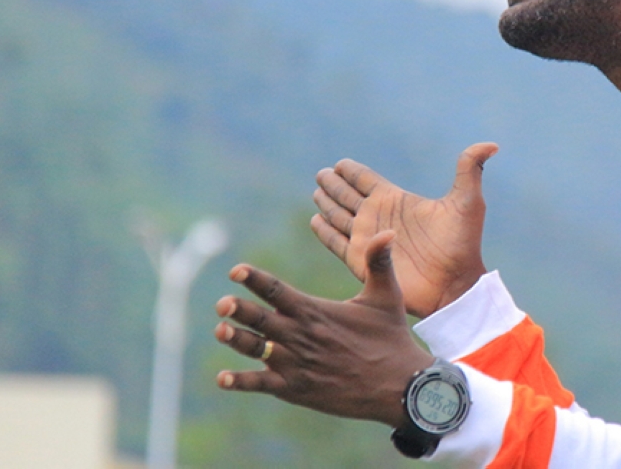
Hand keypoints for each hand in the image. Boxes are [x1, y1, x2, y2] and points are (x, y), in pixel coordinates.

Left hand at [214, 231, 433, 426]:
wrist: (399, 385)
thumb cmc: (392, 338)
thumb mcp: (386, 296)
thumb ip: (379, 262)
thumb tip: (388, 231)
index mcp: (316, 311)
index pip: (278, 291)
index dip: (255, 279)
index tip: (236, 270)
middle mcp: (302, 336)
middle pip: (263, 319)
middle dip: (240, 310)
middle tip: (222, 303)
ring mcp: (297, 364)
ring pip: (258, 350)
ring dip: (237, 340)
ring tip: (220, 330)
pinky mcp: (297, 389)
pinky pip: (262, 385)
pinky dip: (241, 382)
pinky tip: (222, 378)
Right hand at [311, 143, 497, 317]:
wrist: (455, 285)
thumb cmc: (463, 244)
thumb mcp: (467, 202)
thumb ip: (470, 169)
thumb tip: (492, 144)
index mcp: (396, 200)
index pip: (366, 180)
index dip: (352, 170)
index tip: (340, 163)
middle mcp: (379, 216)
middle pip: (348, 194)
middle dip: (334, 184)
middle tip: (322, 174)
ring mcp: (369, 238)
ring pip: (339, 215)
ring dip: (327, 203)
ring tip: (317, 191)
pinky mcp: (361, 260)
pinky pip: (337, 242)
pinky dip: (325, 232)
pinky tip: (316, 221)